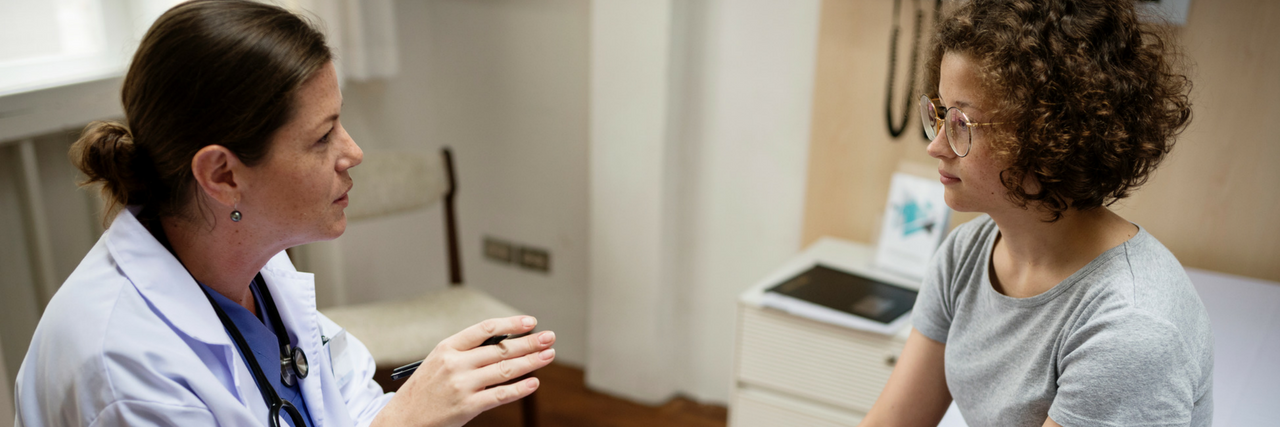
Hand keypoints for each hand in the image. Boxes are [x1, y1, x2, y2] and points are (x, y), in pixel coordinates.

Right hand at [371, 316, 555, 426]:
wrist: (403, 419)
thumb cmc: (425, 390)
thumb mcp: (438, 362)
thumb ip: (467, 353)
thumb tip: (505, 346)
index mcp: (447, 348)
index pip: (484, 329)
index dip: (510, 324)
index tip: (530, 322)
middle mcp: (455, 364)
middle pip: (500, 349)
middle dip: (529, 342)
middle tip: (550, 337)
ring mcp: (461, 385)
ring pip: (505, 370)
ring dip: (531, 362)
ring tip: (548, 355)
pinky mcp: (467, 406)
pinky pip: (500, 395)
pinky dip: (519, 389)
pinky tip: (534, 382)